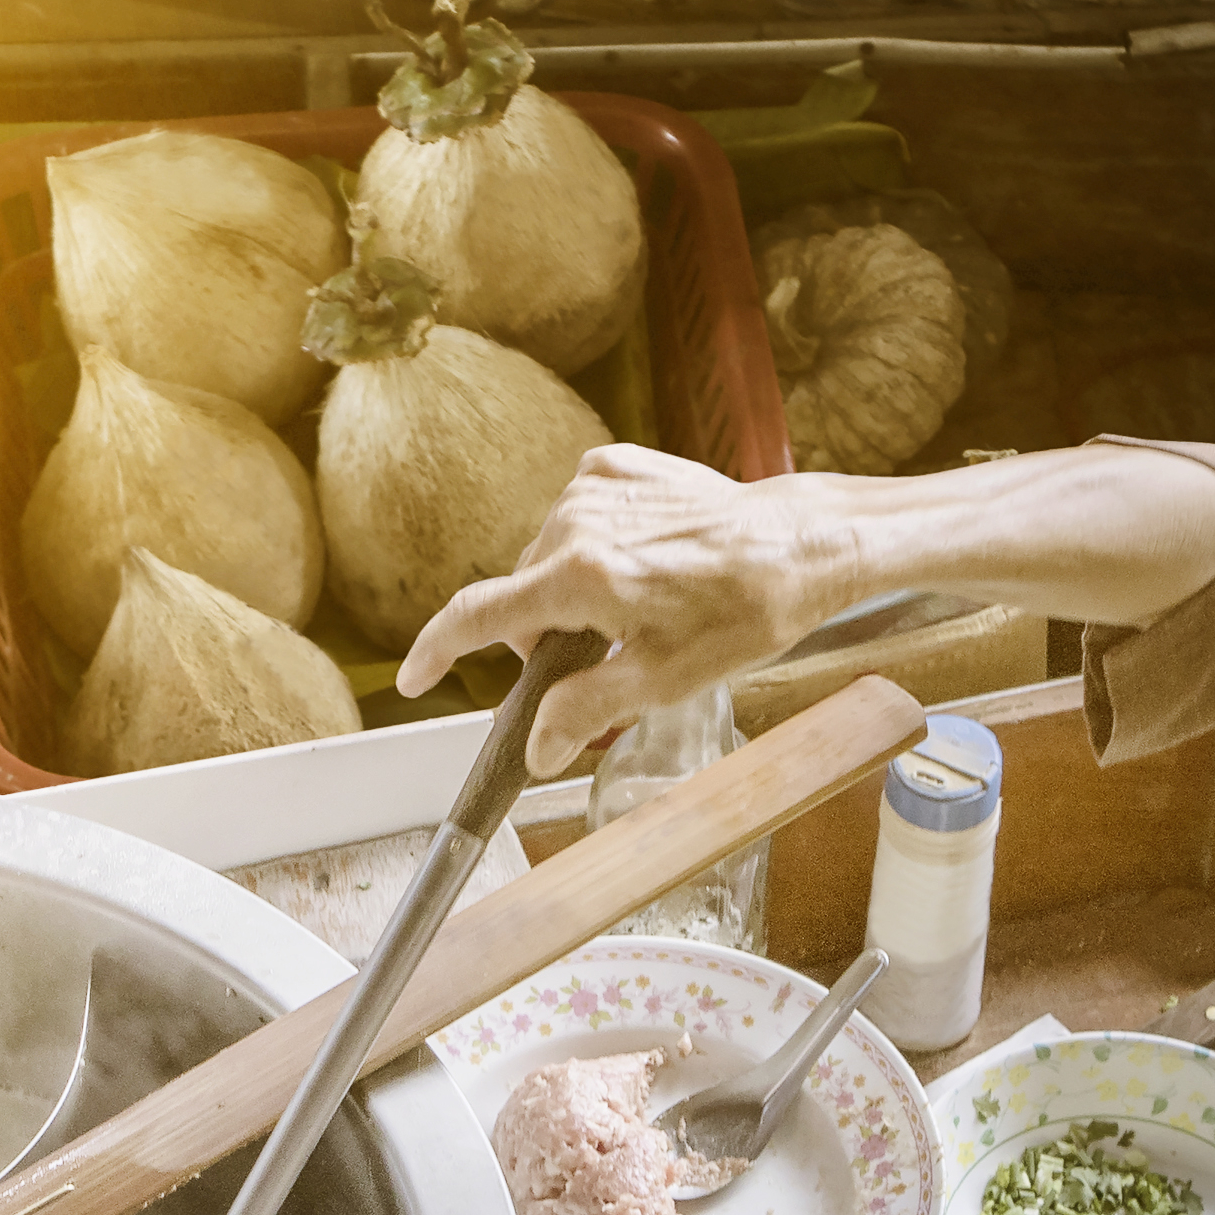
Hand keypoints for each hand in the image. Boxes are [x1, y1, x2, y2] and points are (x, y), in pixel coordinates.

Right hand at [393, 445, 865, 775]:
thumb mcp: (664, 680)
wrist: (799, 543)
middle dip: (547, 635)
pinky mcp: (615, 463)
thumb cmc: (741, 614)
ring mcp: (594, 484)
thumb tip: (536, 750)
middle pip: (522, 594)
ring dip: (572, 591)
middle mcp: (575, 520)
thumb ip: (584, 711)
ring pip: (547, 557)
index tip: (415, 678)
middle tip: (606, 658)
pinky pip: (577, 518)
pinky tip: (646, 562)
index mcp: (580, 577)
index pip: (479, 616)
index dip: (437, 651)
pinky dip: (593, 548)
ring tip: (641, 604)